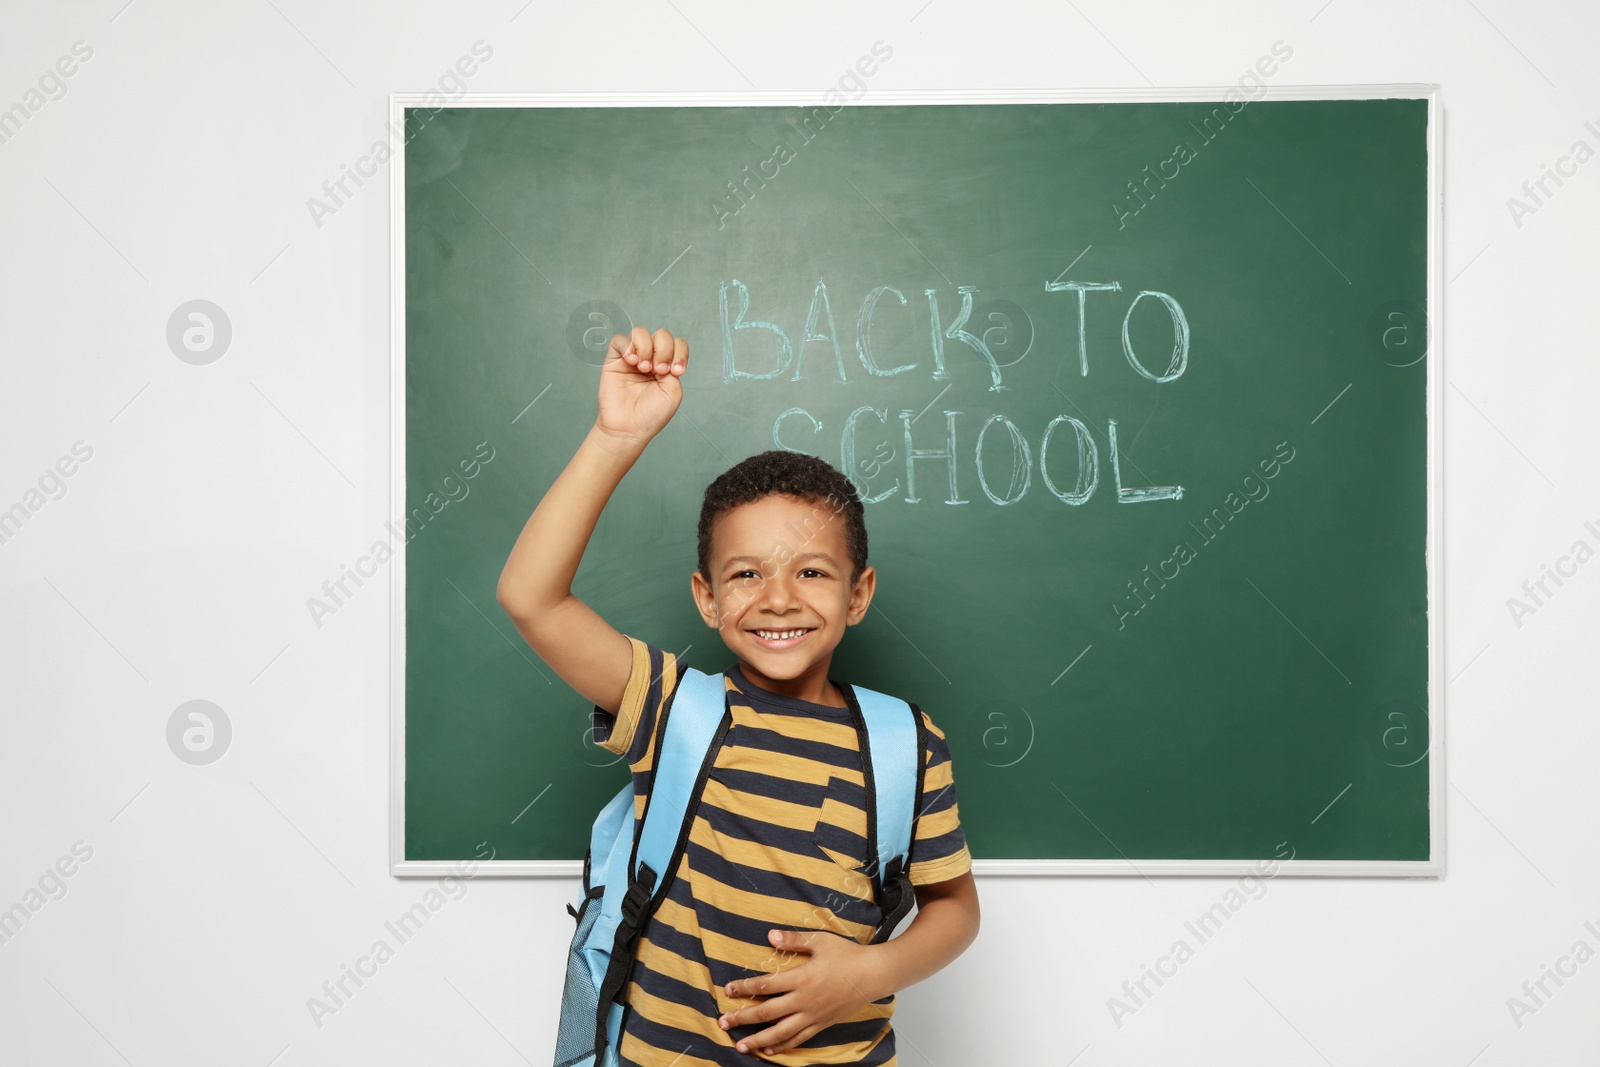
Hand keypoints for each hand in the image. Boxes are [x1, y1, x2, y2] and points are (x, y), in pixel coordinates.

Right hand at [594, 326, 688, 448]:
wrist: (628, 428)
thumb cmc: (650, 414)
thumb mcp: (673, 391)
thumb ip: (673, 367)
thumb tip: (659, 352)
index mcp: (667, 365)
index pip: (677, 344)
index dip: (679, 353)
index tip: (676, 371)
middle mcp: (650, 359)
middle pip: (662, 335)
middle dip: (664, 350)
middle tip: (659, 371)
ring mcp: (632, 358)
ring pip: (641, 332)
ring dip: (646, 348)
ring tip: (643, 368)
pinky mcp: (614, 360)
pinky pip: (620, 340)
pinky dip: (628, 347)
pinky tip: (632, 363)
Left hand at [717, 928, 884, 1056]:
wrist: (873, 975)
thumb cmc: (847, 955)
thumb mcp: (820, 940)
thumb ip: (794, 940)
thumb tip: (770, 936)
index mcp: (801, 978)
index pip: (765, 986)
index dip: (744, 988)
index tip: (728, 990)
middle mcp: (804, 1001)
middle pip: (766, 1013)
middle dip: (742, 1018)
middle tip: (723, 1022)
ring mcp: (813, 1015)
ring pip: (780, 1032)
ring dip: (758, 1040)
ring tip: (740, 1045)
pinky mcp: (821, 1024)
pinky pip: (798, 1039)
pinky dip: (782, 1046)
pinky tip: (769, 1051)